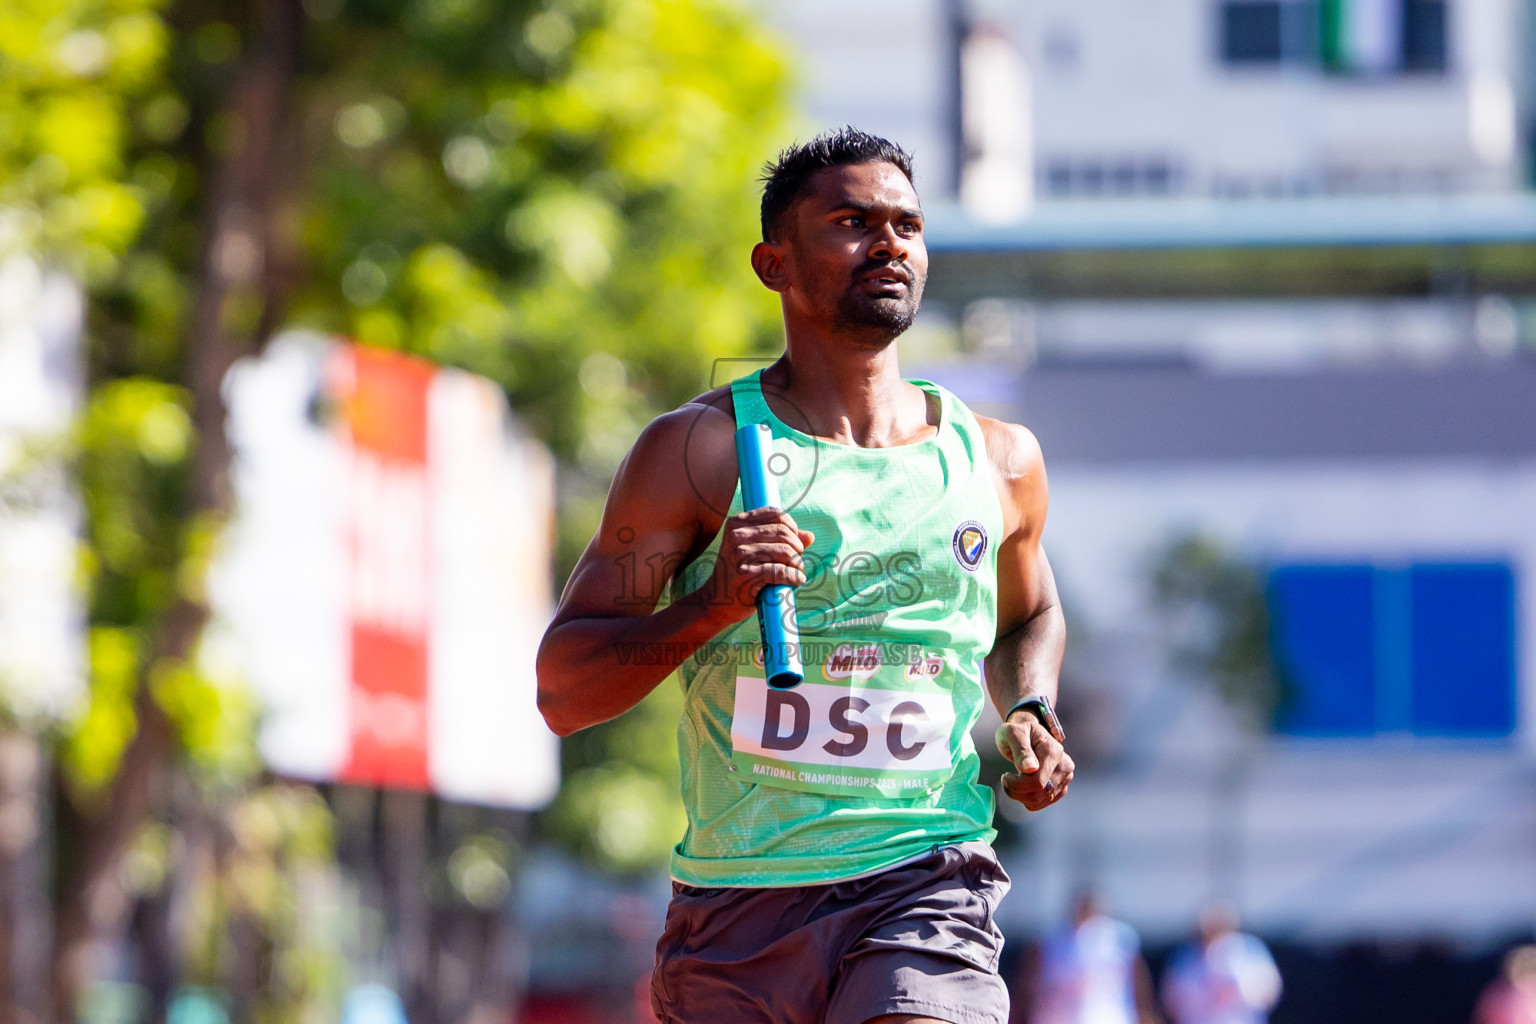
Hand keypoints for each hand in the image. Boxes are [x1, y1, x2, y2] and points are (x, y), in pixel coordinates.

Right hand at [707, 506, 813, 623]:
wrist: (715, 602)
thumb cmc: (739, 575)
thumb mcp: (755, 552)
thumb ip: (782, 541)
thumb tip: (810, 536)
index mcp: (736, 523)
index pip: (775, 513)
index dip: (792, 527)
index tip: (795, 543)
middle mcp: (736, 535)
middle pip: (784, 532)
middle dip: (797, 548)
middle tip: (797, 562)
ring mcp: (739, 555)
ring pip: (785, 551)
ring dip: (797, 564)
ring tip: (796, 572)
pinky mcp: (746, 575)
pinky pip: (781, 571)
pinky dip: (794, 577)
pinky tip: (796, 581)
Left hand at [995, 710, 1072, 810]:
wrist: (1028, 732)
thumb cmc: (1017, 731)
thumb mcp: (1012, 733)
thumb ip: (1021, 750)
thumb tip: (1030, 768)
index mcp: (1053, 752)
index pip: (1037, 782)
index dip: (1016, 785)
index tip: (1004, 776)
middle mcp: (1065, 766)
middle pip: (1039, 794)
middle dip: (1017, 791)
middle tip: (1007, 779)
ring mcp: (1065, 778)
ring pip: (1040, 801)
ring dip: (1021, 796)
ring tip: (1014, 780)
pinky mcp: (1062, 787)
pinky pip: (1042, 803)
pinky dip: (1028, 799)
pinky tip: (1023, 785)